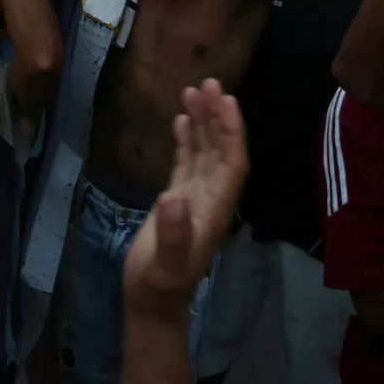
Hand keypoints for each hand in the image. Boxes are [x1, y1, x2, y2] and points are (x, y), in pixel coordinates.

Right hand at [123, 80, 246, 317]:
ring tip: (194, 89)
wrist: (151, 303)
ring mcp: (195, 198)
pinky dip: (187, 140)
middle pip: (221, 150)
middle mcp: (211, 198)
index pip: (232, 162)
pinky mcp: (178, 200)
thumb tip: (174, 197)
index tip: (226, 100)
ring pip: (206, 152)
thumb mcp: (164, 263)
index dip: (232, 132)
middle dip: (219, 117)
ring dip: (204, 122)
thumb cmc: (159, 284)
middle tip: (210, 81)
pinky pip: (188, 162)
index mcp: (216, 209)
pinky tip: (182, 118)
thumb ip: (172, 234)